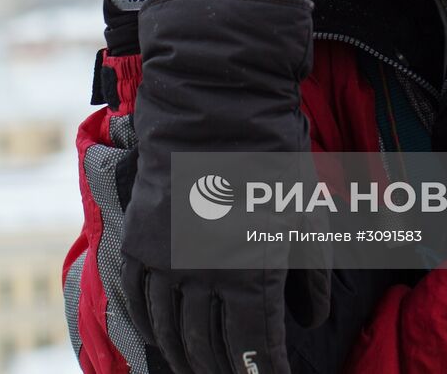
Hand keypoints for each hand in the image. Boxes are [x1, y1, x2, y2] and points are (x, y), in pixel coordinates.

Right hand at [121, 0, 331, 373]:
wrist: (216, 100)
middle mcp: (201, 274)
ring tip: (197, 373)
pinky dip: (148, 328)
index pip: (253, 348)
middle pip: (207, 348)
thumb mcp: (305, 213)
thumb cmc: (272, 154)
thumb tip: (305, 321)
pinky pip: (138, 299)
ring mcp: (164, 258)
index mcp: (248, 271)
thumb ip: (308, 274)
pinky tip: (159, 340)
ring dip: (184, 360)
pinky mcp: (139, 238)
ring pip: (168, 332)